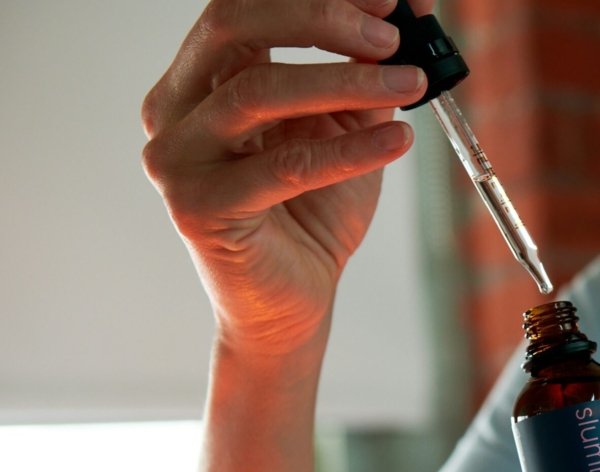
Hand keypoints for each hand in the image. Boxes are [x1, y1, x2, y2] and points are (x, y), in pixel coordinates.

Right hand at [141, 0, 430, 356]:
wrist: (293, 301)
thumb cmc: (314, 211)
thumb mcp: (347, 127)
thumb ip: (367, 72)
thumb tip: (411, 9)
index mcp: (202, 79)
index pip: (246, 8)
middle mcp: (176, 110)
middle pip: (234, 27)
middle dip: (319, 19)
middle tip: (389, 35)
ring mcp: (179, 159)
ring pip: (257, 91)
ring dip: (344, 80)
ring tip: (410, 84)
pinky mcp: (200, 208)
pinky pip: (283, 166)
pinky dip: (349, 149)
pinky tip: (397, 140)